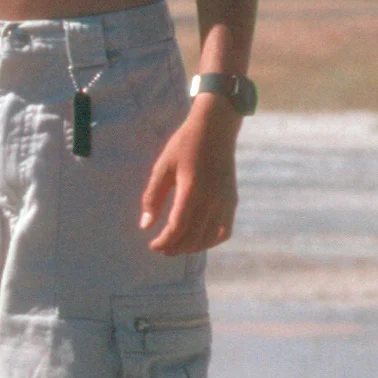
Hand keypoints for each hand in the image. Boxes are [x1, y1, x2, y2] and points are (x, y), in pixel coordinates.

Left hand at [141, 103, 238, 254]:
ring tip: (177, 246)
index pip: (178, 228)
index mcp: (192, 190)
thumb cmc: (184, 145)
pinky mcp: (232, 201)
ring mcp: (225, 202)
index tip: (153, 245)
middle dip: (175, 247)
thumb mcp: (162, 168)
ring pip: (209, 238)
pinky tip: (198, 239)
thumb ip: (153, 197)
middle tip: (162, 248)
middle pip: (193, 237)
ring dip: (192, 248)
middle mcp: (212, 200)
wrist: (215, 129)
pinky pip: (224, 231)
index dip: (164, 241)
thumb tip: (145, 226)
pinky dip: (211, 241)